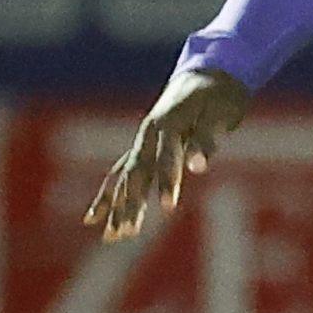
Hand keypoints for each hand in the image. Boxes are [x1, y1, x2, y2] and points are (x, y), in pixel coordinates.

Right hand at [83, 67, 250, 242]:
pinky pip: (119, 176)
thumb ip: (206, 138)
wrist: (207, 75)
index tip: (167, 208)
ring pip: (124, 179)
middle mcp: (148, 135)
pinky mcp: (142, 150)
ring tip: (112, 237)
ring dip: (117, 208)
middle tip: (127, 234)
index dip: (166, 182)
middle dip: (131, 204)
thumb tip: (198, 167)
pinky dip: (108, 197)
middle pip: (136, 173)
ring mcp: (142, 143)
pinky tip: (92, 220)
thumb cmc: (217, 96)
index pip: (166, 158)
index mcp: (168, 123)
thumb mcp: (220, 112)